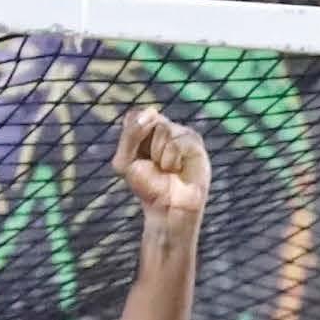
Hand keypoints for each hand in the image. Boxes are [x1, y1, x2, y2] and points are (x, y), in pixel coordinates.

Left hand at [116, 106, 209, 234]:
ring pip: (163, 129)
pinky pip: (176, 143)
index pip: (133, 117)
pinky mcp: (195, 142)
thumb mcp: (124, 162)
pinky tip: (176, 169)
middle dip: (144, 147)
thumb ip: (130, 135)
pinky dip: (170, 160)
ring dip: (158, 155)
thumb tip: (152, 111)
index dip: (132, 137)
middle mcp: (164, 127)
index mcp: (145, 130)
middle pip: (149, 119)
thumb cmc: (146, 185)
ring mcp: (181, 133)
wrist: (166, 207)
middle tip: (152, 164)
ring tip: (166, 169)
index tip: (134, 158)